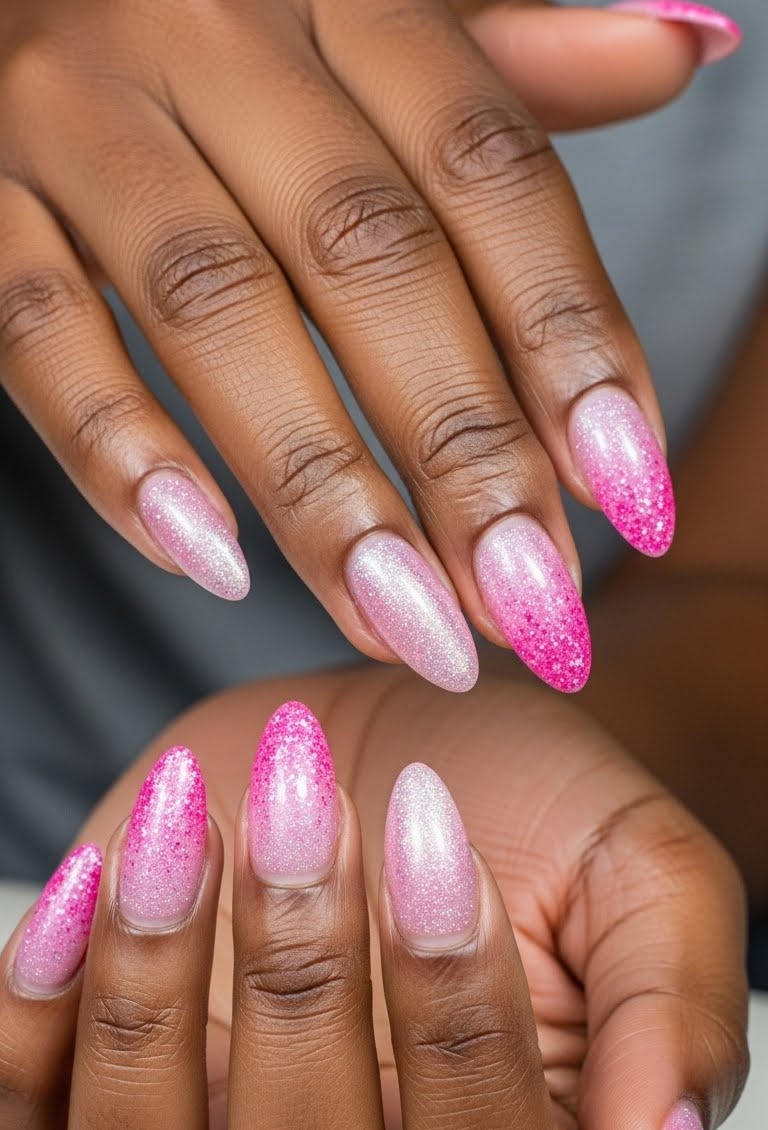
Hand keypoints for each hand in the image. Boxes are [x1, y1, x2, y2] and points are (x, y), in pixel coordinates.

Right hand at [0, 2, 733, 692]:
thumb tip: (683, 48)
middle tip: (526, 603)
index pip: (487, 168)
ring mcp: (76, 114)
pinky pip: (35, 328)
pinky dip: (119, 451)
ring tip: (402, 622)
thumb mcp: (372, 16)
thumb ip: (505, 59)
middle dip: (460, 446)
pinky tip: (210, 563)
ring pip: (213, 307)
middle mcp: (212, 34)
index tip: (628, 490)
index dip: (568, 333)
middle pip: (366, 253)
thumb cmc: (224, 25)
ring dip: (318, 486)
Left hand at [0, 670, 748, 1129]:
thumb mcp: (647, 882)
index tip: (439, 839)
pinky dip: (19, 1034)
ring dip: (146, 1014)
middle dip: (297, 996)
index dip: (458, 1037)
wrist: (415, 755)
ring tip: (182, 834)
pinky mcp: (92, 1128)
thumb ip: (670, 1024)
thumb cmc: (539, 824)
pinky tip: (91, 886)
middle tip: (299, 807)